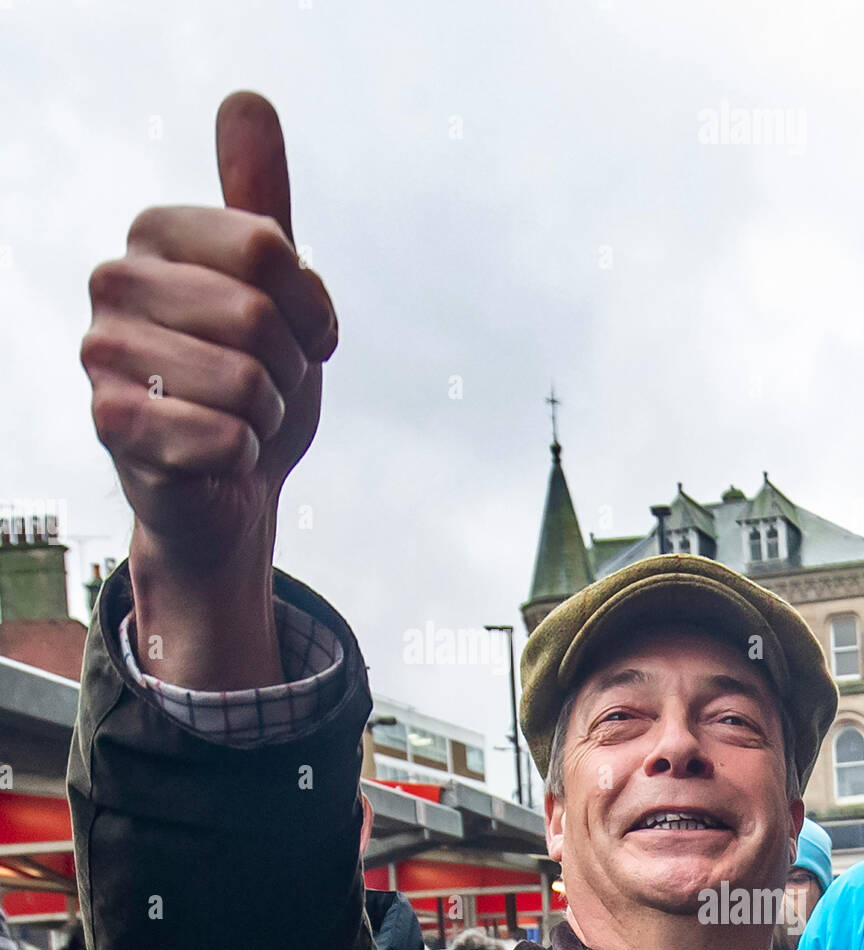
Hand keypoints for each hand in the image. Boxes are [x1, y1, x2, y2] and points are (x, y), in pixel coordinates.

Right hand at [82, 91, 336, 573]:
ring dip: (266, 416)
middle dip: (288, 368)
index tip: (302, 333)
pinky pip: (224, 438)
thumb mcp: (276, 288)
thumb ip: (262, 201)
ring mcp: (103, 354)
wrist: (231, 483)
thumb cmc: (255, 380)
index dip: (309, 306)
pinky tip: (218, 456)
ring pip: (244, 382)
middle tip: (267, 387)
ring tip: (240, 419)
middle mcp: (114, 282)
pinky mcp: (111, 426)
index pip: (268, 246)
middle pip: (256, 315)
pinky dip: (243, 456)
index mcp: (155, 234)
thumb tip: (246, 100)